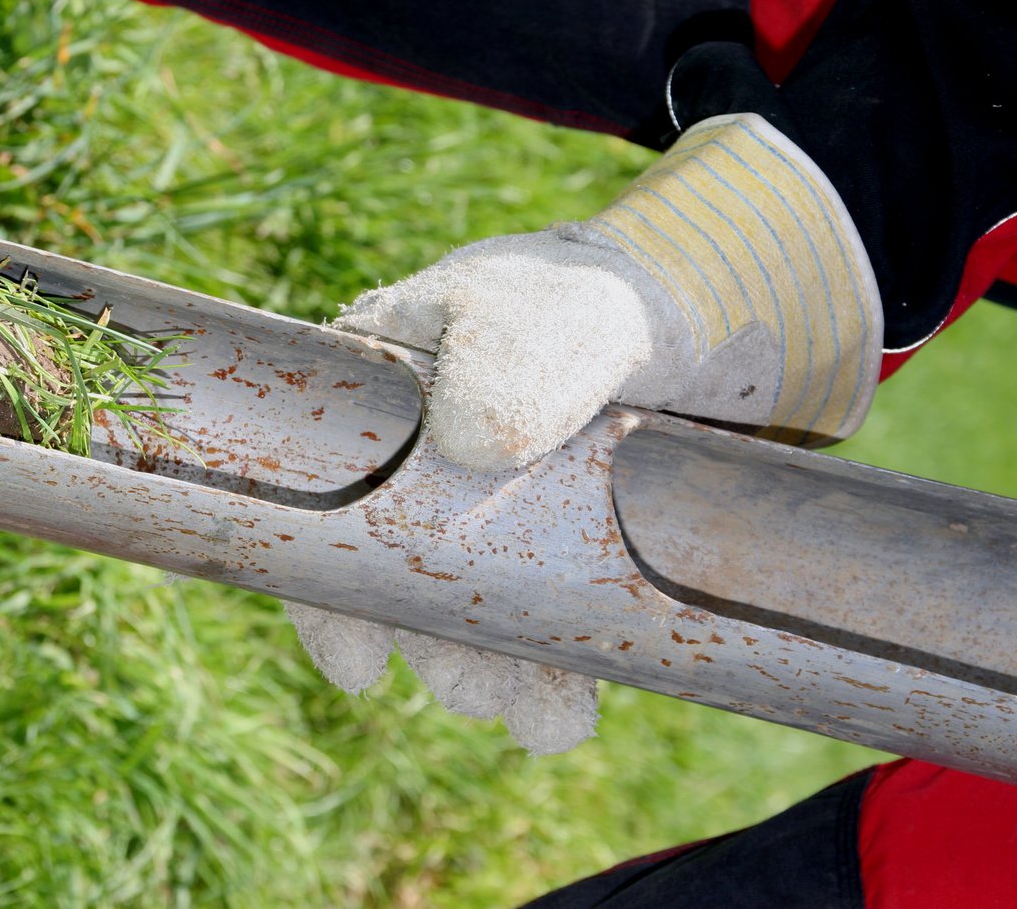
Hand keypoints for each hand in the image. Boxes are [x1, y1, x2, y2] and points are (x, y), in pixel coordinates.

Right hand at [290, 113, 882, 752]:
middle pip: (391, 584)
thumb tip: (472, 447)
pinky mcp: (546, 559)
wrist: (695, 320)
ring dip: (487, 678)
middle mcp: (414, 473)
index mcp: (374, 403)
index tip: (359, 662)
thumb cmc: (591, 299)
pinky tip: (562, 713)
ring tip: (539, 715)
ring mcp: (479, 520)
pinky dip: (545, 681)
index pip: (321, 510)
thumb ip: (510, 360)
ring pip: (461, 621)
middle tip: (472, 686)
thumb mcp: (547, 313)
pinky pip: (529, 633)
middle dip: (430, 649)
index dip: (327, 596)